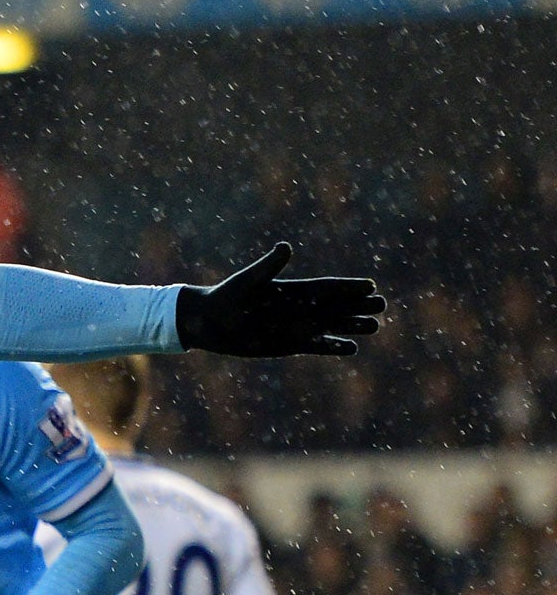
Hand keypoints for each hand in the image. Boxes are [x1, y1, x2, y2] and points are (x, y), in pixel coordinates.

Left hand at [175, 243, 383, 357]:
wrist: (211, 322)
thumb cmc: (227, 296)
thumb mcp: (249, 280)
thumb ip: (269, 265)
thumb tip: (286, 247)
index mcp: (293, 289)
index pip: (327, 287)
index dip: (348, 287)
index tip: (370, 285)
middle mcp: (300, 307)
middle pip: (336, 306)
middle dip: (359, 305)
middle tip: (382, 305)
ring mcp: (296, 326)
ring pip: (332, 326)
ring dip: (352, 326)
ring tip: (375, 326)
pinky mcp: (289, 344)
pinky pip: (316, 345)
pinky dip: (333, 347)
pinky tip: (352, 348)